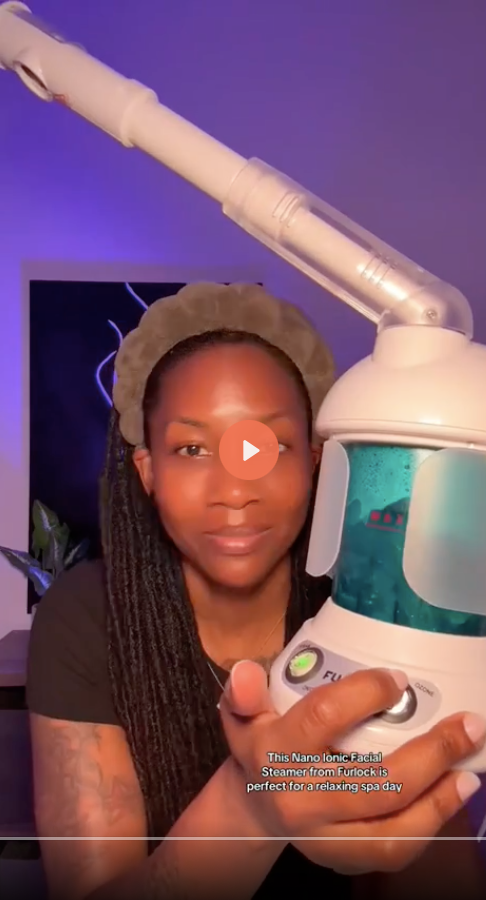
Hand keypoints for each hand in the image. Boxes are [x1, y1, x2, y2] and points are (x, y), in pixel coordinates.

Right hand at [219, 660, 485, 873]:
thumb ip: (245, 691)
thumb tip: (245, 671)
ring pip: (391, 828)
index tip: (398, 680)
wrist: (253, 807)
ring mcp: (323, 837)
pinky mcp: (342, 859)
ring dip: (439, 799)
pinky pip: (393, 851)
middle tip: (466, 725)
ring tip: (468, 770)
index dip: (364, 695)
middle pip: (373, 783)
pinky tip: (449, 796)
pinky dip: (429, 825)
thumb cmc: (260, 747)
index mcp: (275, 752)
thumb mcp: (243, 713)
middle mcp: (299, 800)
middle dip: (430, 753)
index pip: (322, 719)